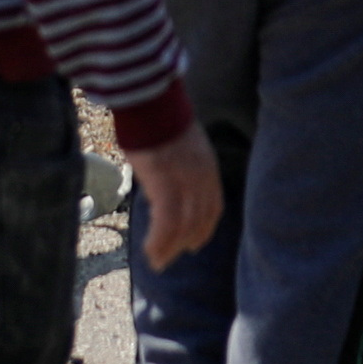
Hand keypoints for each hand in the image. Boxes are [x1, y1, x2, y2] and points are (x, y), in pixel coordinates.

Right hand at [127, 123, 224, 267]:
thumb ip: (181, 165)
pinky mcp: (165, 185)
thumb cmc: (158, 118)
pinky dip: (159, 241)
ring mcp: (185, 183)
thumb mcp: (180, 144)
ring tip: (157, 261)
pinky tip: (149, 250)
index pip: (213, 206)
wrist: (151, 102)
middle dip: (184, 242)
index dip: (204, 228)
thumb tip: (166, 179)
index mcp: (208, 167)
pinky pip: (166, 223)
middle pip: (199, 220)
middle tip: (168, 258)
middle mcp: (202, 178)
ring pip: (183, 227)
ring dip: (169, 248)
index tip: (194, 243)